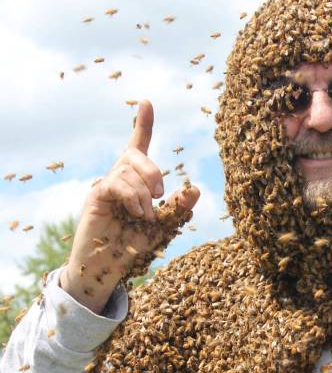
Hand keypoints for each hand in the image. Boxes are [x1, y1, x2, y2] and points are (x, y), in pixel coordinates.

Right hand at [60, 100, 199, 312]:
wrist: (107, 269)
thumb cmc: (132, 247)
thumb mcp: (163, 226)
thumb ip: (178, 208)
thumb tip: (195, 188)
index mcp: (135, 181)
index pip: (139, 146)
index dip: (143, 125)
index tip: (147, 102)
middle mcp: (118, 178)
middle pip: (135, 155)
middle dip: (153, 171)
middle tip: (161, 196)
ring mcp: (105, 186)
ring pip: (127, 170)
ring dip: (143, 193)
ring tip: (145, 215)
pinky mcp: (95, 197)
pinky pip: (115, 183)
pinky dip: (131, 196)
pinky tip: (137, 212)